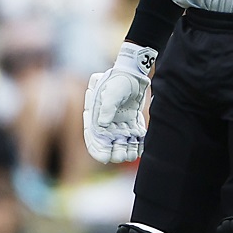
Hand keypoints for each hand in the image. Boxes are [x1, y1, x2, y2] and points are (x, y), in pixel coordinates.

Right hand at [83, 42, 155, 164]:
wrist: (134, 74)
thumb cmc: (119, 80)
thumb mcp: (111, 92)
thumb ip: (107, 107)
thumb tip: (103, 125)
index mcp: (95, 116)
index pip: (93, 137)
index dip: (97, 150)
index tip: (105, 158)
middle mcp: (105, 123)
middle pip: (107, 144)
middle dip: (113, 152)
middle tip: (121, 156)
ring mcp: (118, 123)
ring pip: (121, 143)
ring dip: (125, 151)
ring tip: (131, 154)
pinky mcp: (130, 123)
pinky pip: (132, 138)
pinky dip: (135, 145)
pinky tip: (139, 149)